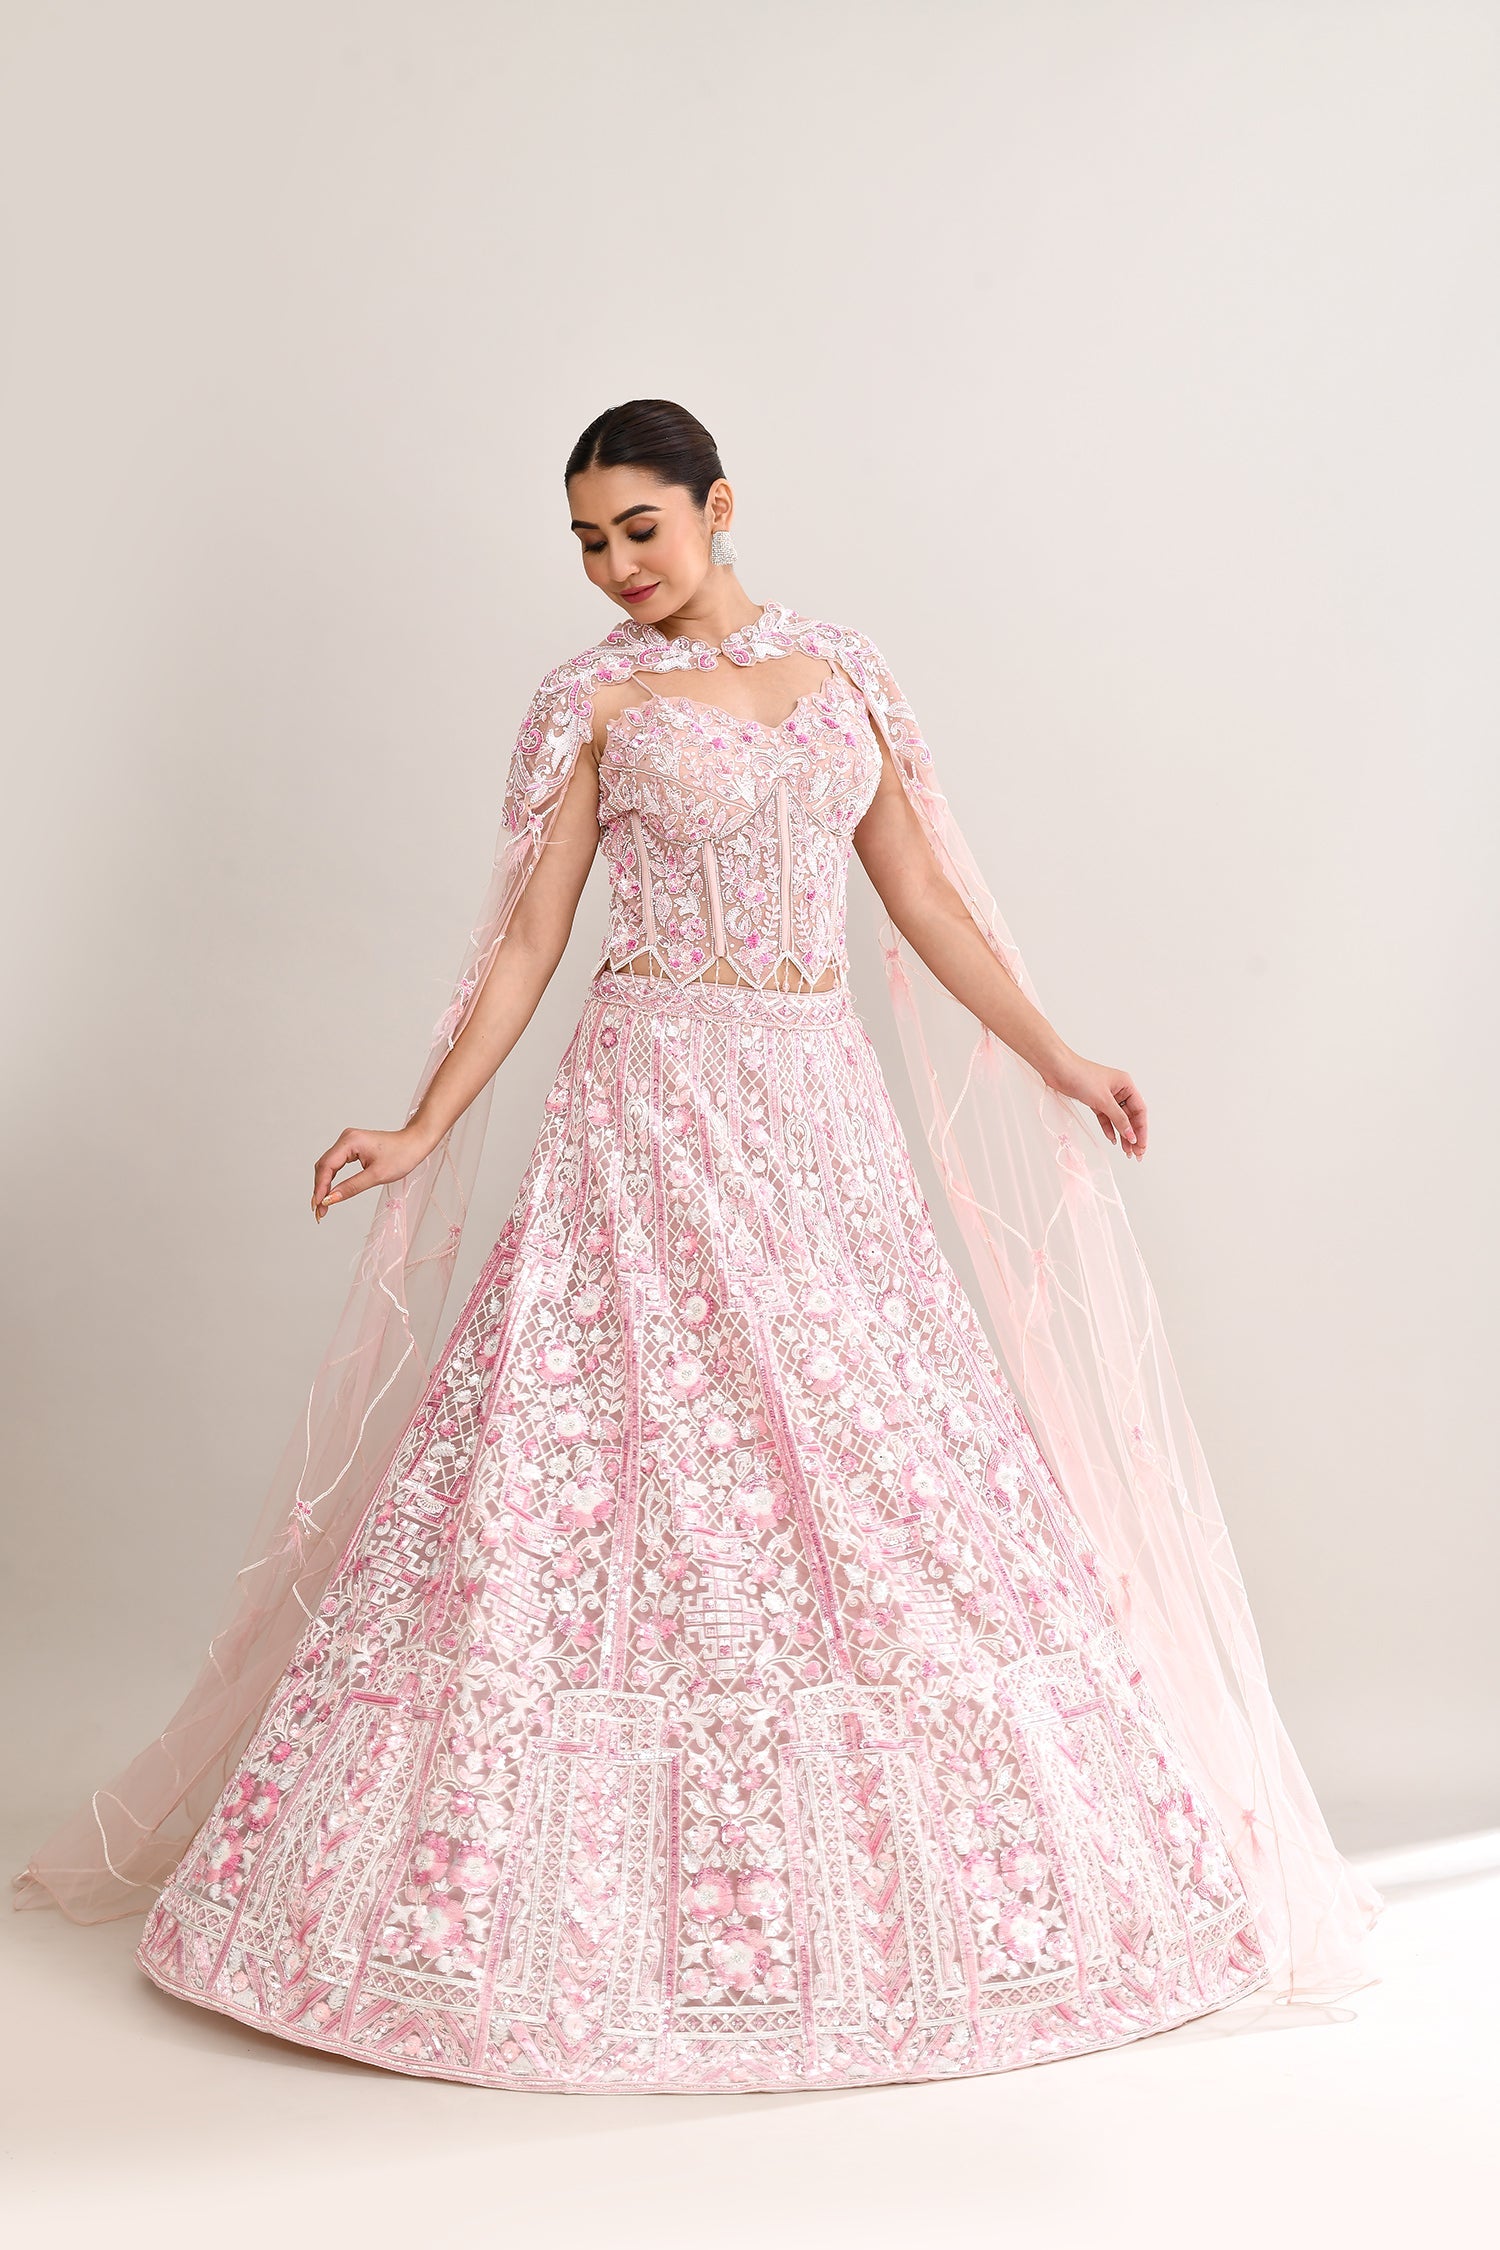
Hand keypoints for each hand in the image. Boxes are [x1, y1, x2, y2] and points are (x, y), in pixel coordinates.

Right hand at [311, 1125, 429, 1220]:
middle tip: (319, 1211)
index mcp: (350, 1141)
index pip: (326, 1166)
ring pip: (328, 1166)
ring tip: (323, 1206)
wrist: (415, 1143)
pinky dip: (332, 1179)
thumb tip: (330, 1199)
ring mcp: (348, 1142)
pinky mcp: (352, 1147)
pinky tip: (330, 1192)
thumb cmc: (401, 1155)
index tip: (318, 1206)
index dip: (320, 1188)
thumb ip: (351, 1187)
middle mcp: (345, 1139)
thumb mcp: (376, 1175)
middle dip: (320, 1189)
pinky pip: (336, 1164)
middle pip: (324, 1166)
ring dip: (324, 1185)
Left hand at [1044, 1052, 1147, 1162]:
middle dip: (1133, 1135)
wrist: (1057, 1069)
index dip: (1141, 1129)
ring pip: (1118, 1118)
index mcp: (1126, 1084)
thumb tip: (1131, 1135)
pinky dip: (1109, 1128)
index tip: (1141, 1145)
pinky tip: (1112, 1139)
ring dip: (1122, 1134)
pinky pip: (1106, 1117)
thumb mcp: (1103, 1100)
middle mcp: (1119, 1090)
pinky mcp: (1095, 1101)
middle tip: (1136, 1153)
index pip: (1140, 1110)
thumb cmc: (1080, 1076)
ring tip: (1126, 1151)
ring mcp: (1107, 1095)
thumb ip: (1119, 1119)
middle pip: (1130, 1116)